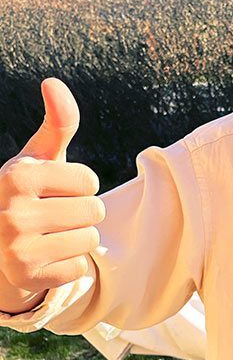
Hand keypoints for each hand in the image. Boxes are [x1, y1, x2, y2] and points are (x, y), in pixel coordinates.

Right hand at [0, 79, 104, 294]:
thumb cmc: (28, 193)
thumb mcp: (40, 158)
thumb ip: (57, 123)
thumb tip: (52, 81)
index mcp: (17, 176)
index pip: (90, 181)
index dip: (80, 186)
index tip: (55, 190)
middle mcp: (11, 212)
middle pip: (94, 210)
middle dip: (81, 213)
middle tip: (52, 216)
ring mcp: (16, 248)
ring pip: (90, 239)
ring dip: (78, 238)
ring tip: (49, 236)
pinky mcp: (27, 277)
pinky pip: (80, 268)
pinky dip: (68, 265)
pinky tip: (45, 259)